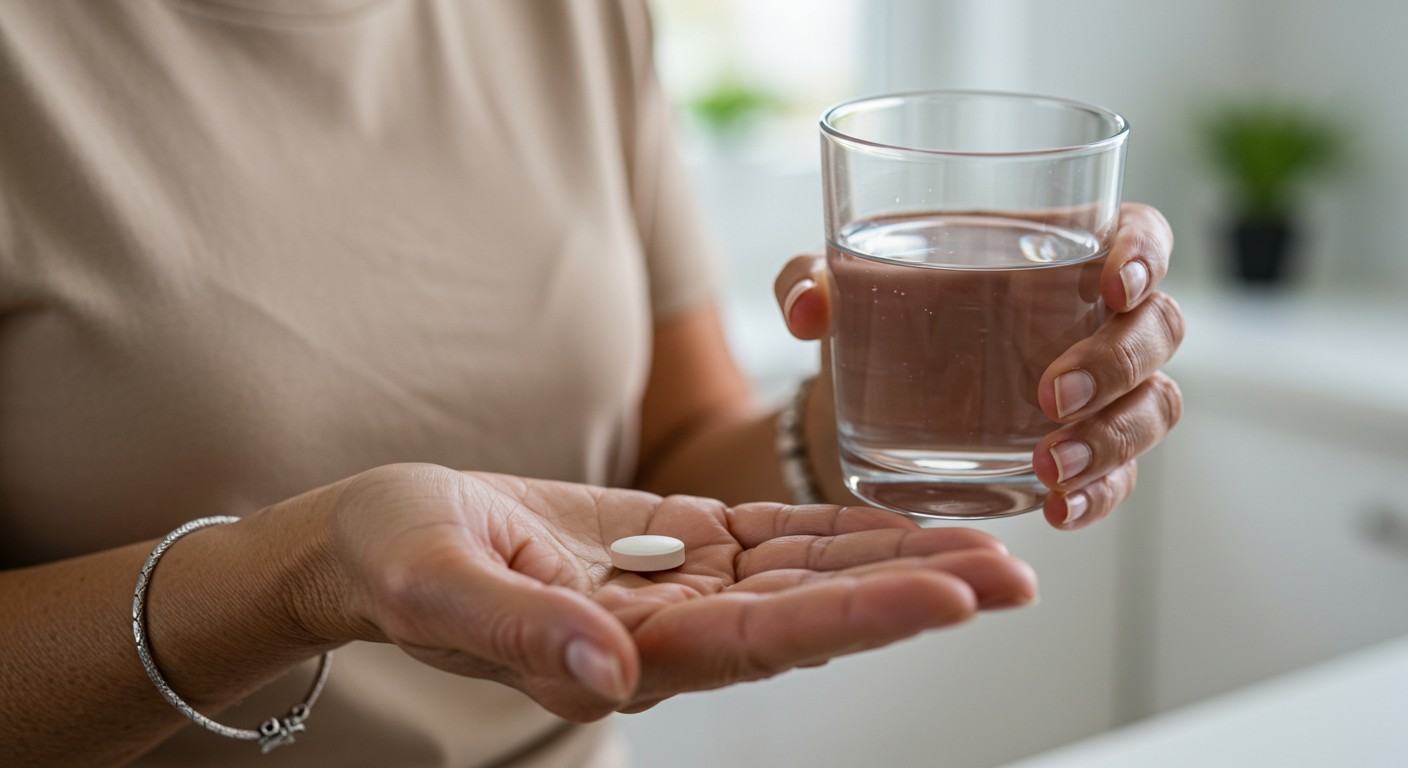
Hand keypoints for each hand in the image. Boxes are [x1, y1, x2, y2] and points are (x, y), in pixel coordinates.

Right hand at [303, 464, 1036, 720]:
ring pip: (809, 574)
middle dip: (917, 593)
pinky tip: (899, 516)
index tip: (954, 598)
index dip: (863, 618)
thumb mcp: (437, 585)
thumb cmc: (394, 561)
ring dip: (898, 559)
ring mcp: (681, 588)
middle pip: (817, 613)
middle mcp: (673, 631)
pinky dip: (839, 527)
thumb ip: (518, 630)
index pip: (767, 639)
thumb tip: (610, 670)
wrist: (381, 540)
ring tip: (992, 546)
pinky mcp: (676, 545)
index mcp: (623, 650)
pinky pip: (771, 537)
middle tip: (1019, 573)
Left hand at [774, 202, 1183, 529]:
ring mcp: (1101, 393)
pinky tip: (1060, 510)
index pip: (1139, 234)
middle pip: (1158, 327)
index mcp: (1054, 251)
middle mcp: (1093, 319)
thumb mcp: (835, 287)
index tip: (1114, 285)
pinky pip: (1121, 476)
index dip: (1146, 253)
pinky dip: (1099, 495)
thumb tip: (807, 307)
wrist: (862, 402)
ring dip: (1114, 440)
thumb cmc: (871, 319)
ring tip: (1049, 467)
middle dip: (1118, 364)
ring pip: (1153, 407)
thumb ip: (810, 279)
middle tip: (1050, 396)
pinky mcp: (1083, 454)